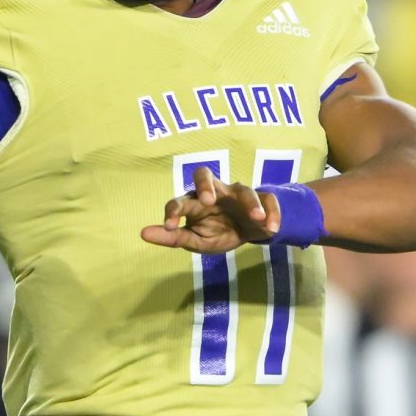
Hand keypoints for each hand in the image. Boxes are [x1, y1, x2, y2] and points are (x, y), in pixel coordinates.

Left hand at [141, 165, 281, 252]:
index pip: (181, 200)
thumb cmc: (217, 232)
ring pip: (243, 189)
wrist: (250, 233)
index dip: (173, 210)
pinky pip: (268, 200)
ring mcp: (239, 194)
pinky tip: (271, 229)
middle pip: (205, 174)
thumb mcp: (195, 240)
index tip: (169, 225)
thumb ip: (172, 236)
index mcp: (196, 202)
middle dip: (206, 184)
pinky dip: (271, 213)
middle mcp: (216, 192)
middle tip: (209, 200)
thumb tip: (143, 233)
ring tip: (256, 219)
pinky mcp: (262, 201)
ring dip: (250, 202)